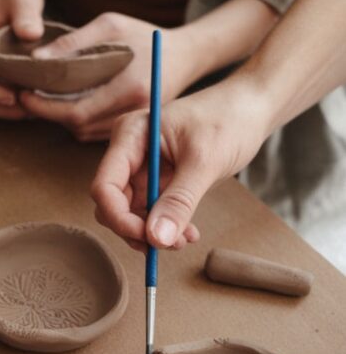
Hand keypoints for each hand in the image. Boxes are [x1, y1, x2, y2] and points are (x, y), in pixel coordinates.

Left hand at [18, 12, 199, 140]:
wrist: (186, 55)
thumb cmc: (146, 34)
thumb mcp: (110, 25)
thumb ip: (73, 42)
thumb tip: (36, 60)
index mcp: (130, 87)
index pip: (77, 111)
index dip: (45, 108)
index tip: (23, 94)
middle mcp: (134, 112)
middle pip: (78, 126)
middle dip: (48, 113)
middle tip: (26, 95)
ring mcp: (135, 123)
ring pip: (84, 133)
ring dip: (61, 119)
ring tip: (43, 98)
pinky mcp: (132, 127)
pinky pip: (95, 132)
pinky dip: (77, 121)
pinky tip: (67, 103)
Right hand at [91, 77, 269, 250]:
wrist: (249, 109)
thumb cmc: (228, 120)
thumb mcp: (205, 161)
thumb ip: (179, 201)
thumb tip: (155, 239)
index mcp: (130, 136)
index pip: (105, 186)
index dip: (119, 217)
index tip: (147, 238)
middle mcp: (129, 153)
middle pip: (113, 205)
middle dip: (137, 229)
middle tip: (170, 244)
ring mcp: (141, 170)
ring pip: (130, 216)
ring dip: (153, 234)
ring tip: (185, 239)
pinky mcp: (156, 184)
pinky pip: (151, 215)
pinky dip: (166, 230)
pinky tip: (188, 233)